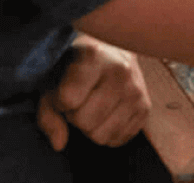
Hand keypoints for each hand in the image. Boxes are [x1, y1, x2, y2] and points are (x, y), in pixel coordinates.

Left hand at [37, 34, 149, 150]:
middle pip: (84, 122)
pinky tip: (106, 111)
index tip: (63, 89)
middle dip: (75, 116)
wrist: (112, 48)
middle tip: (79, 98)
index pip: (68, 99)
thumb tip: (59, 144)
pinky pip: (116, 140)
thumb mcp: (53, 78)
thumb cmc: (76, 65)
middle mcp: (121, 71)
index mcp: (95, 56)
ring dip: (91, 126)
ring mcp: (136, 91)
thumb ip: (48, 112)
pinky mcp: (145, 108)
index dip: (59, 101)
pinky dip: (106, 131)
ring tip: (93, 104)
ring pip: (100, 136)